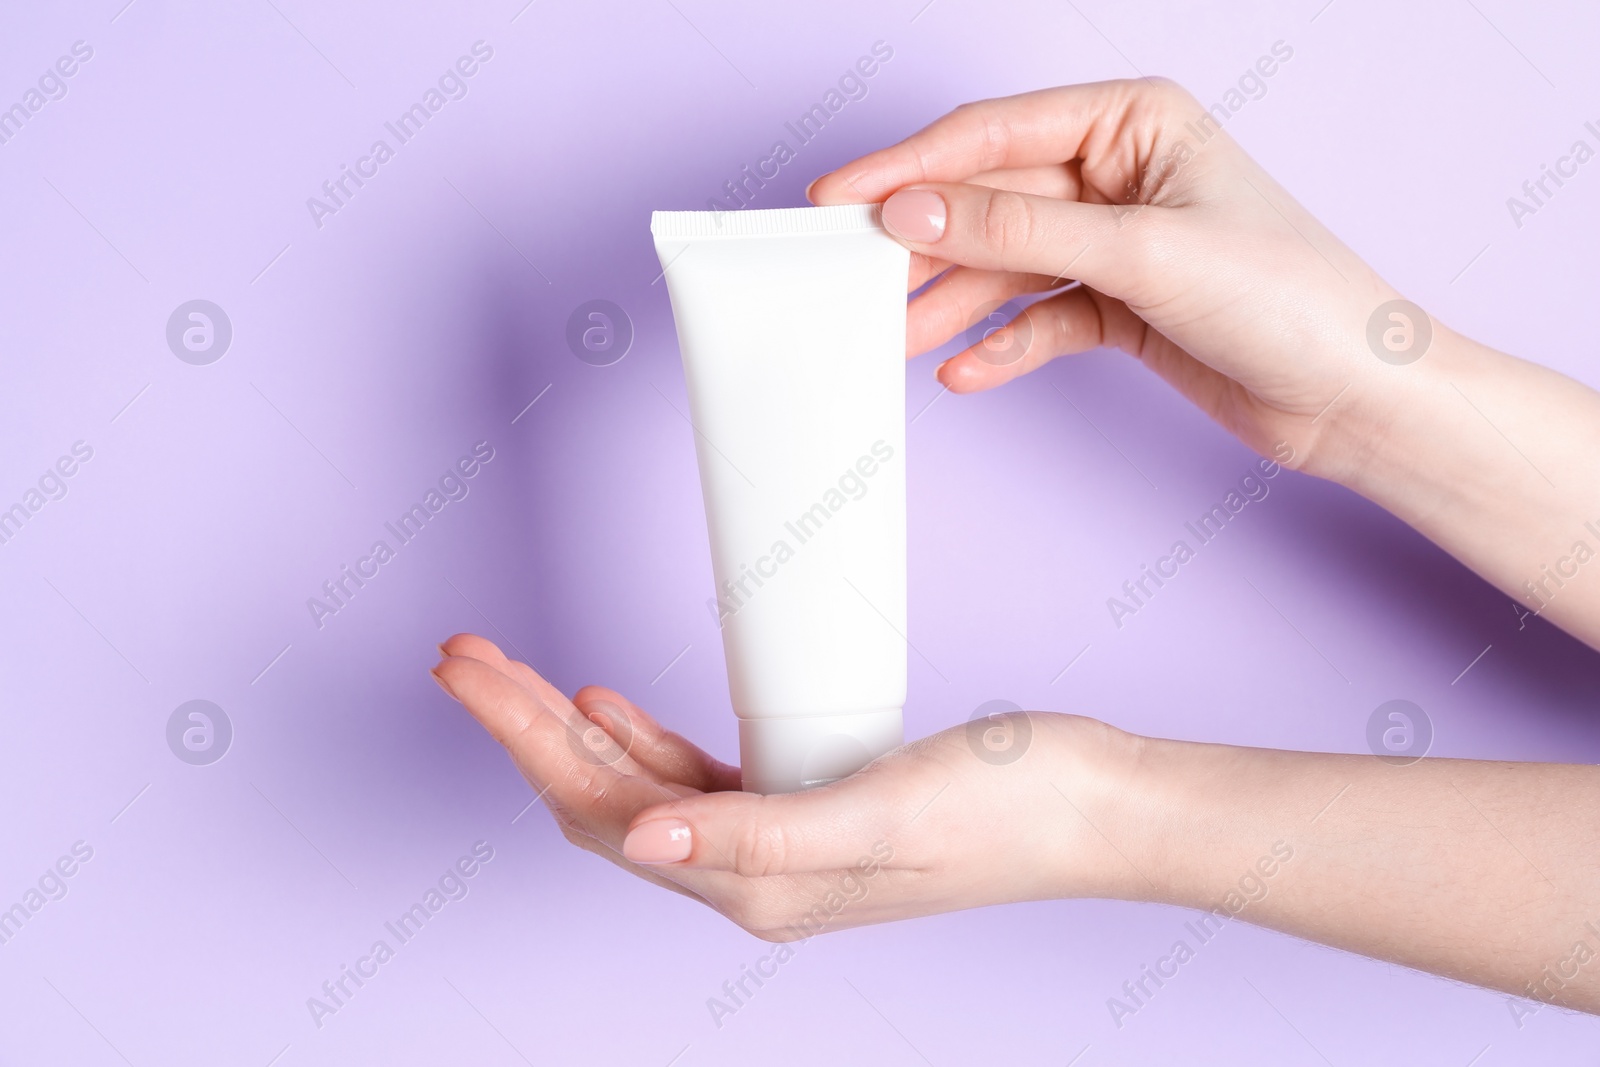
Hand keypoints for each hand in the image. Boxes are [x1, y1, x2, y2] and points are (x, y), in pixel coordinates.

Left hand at [431, 634, 1145, 937]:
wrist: (1095, 806)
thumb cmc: (1009, 808)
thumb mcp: (881, 812)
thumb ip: (759, 835)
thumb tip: (646, 843)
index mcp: (756, 884)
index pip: (599, 810)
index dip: (522, 738)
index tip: (468, 672)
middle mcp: (752, 874)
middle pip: (600, 798)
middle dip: (524, 725)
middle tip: (463, 656)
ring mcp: (776, 842)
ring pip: (636, 787)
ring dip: (568, 728)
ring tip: (513, 673)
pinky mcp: (805, 806)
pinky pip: (692, 779)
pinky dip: (639, 738)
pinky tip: (613, 704)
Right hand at [808, 79, 1406, 481]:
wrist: (1355, 399)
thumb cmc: (1289, 297)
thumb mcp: (1140, 254)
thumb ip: (1017, 234)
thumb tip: (913, 211)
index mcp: (1132, 121)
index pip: (993, 136)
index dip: (908, 168)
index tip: (838, 200)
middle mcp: (1117, 174)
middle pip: (989, 204)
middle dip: (924, 247)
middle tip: (851, 279)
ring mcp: (1115, 241)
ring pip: (1005, 266)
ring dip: (951, 305)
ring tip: (895, 340)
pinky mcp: (1118, 304)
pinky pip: (1037, 317)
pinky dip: (1002, 345)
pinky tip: (966, 371)